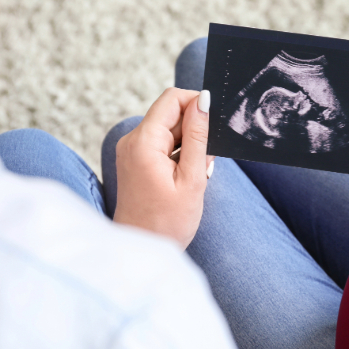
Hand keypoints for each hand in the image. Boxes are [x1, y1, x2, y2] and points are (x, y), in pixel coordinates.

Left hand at [113, 88, 214, 248]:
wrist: (141, 250)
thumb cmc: (166, 223)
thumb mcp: (191, 179)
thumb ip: (199, 137)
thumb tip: (205, 101)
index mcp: (144, 142)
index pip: (172, 98)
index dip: (198, 103)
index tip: (215, 124)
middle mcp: (133, 140)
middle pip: (171, 112)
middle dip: (196, 128)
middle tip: (207, 159)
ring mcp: (133, 150)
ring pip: (170, 128)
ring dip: (190, 144)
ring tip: (196, 173)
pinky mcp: (137, 160)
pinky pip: (164, 143)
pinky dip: (181, 154)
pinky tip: (187, 177)